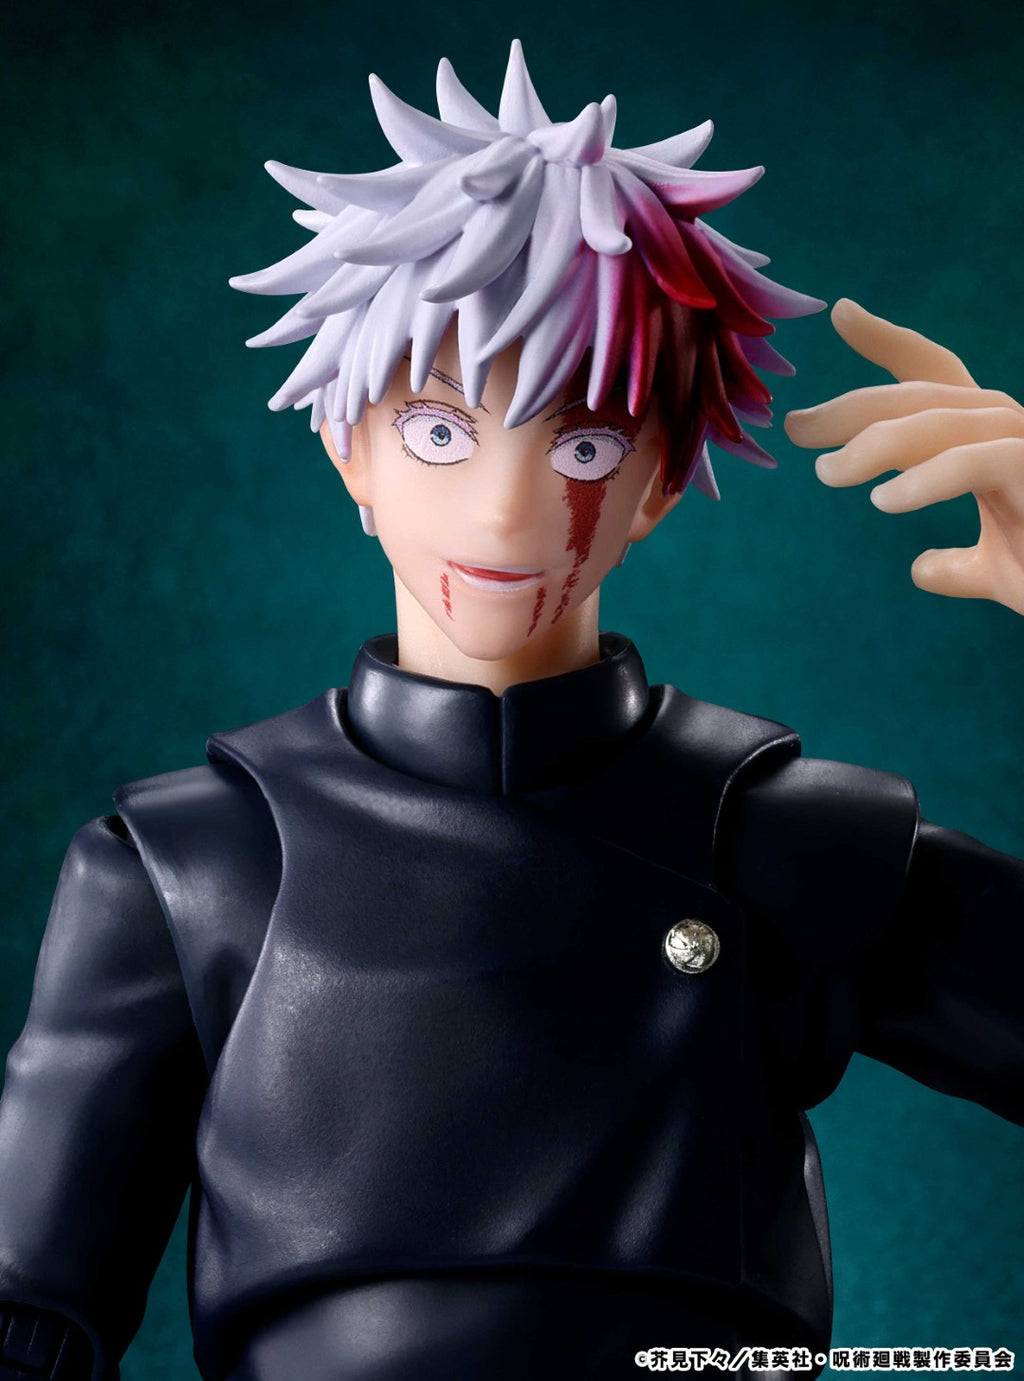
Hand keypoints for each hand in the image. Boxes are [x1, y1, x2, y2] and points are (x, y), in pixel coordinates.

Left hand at [785, 298, 1023, 615]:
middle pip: (921, 397)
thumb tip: (922, 568)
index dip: (889, 343)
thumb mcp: (997, 571)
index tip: (840, 313)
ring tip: (827, 472)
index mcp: (990, 438)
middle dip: (852, 408)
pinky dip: (927, 478)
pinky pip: (976, 462)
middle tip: (795, 427)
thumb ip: (958, 567)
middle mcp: (1008, 427)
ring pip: (940, 422)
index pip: (936, 377)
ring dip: (875, 445)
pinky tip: (885, 497)